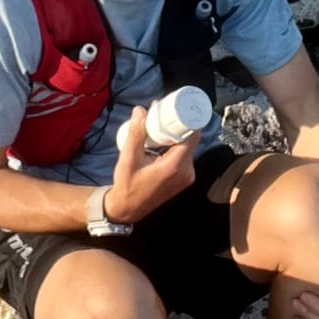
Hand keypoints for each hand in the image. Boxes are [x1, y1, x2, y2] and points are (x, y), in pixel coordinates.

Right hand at [102, 106, 198, 224]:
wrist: (128, 209)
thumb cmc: (127, 185)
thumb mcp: (128, 158)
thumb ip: (136, 133)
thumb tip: (141, 110)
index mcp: (175, 166)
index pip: (191, 136)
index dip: (185, 120)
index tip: (174, 109)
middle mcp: (186, 172)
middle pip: (189, 141)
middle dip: (178, 126)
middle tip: (162, 114)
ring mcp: (187, 177)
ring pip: (187, 148)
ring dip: (176, 137)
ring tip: (160, 126)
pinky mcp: (184, 180)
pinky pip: (184, 156)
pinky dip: (175, 147)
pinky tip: (162, 141)